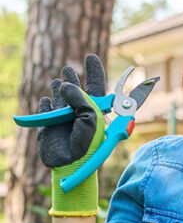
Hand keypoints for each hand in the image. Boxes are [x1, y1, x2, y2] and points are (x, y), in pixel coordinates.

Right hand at [37, 54, 106, 216]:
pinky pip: (46, 111)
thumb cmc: (87, 146)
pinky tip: (47, 100)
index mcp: (94, 112)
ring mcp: (64, 120)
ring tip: (60, 80)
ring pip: (60, 99)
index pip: (96, 88)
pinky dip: (45, 105)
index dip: (94, 72)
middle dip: (73, 80)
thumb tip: (67, 85)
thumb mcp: (91, 120)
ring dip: (59, 89)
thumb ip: (82, 100)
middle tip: (70, 68)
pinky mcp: (49, 127)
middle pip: (76, 92)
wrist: (70, 165)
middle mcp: (79, 114)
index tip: (91, 57)